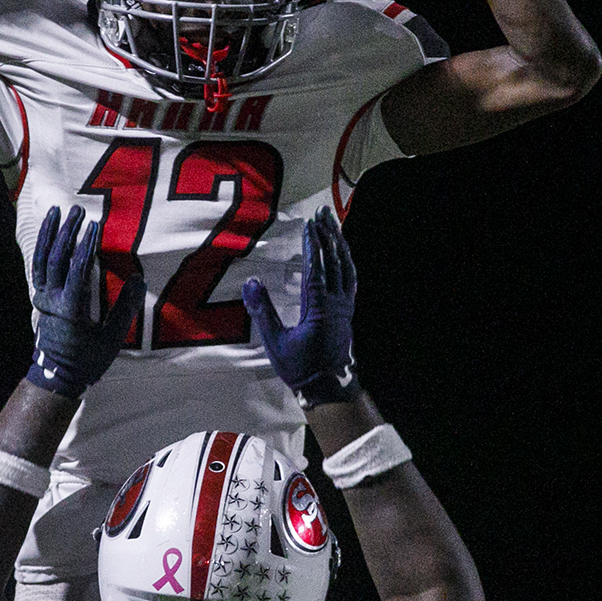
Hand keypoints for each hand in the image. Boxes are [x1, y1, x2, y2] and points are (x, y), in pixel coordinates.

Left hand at [27, 206, 142, 398]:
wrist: (58, 377)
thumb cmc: (87, 361)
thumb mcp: (112, 339)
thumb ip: (124, 309)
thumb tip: (138, 280)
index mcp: (70, 310)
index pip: (77, 270)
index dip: (86, 246)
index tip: (94, 225)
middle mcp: (52, 301)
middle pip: (57, 259)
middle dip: (68, 232)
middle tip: (78, 210)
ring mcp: (42, 299)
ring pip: (42, 260)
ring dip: (50, 235)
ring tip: (56, 211)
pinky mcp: (40, 299)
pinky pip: (38, 268)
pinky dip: (42, 248)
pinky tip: (48, 233)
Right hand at [242, 206, 359, 406]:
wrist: (329, 387)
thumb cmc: (301, 368)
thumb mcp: (276, 343)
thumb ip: (263, 311)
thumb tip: (251, 282)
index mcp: (319, 309)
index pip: (316, 269)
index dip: (313, 245)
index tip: (309, 224)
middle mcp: (337, 304)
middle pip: (336, 262)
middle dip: (329, 235)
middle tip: (323, 213)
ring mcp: (345, 308)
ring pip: (347, 268)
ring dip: (340, 245)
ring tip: (333, 225)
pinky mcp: (348, 313)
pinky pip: (351, 280)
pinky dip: (347, 262)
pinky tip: (343, 255)